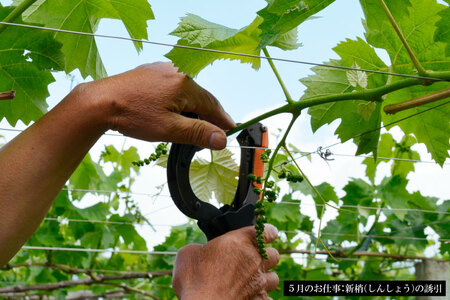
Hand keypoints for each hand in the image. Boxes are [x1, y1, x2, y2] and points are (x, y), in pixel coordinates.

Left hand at [85, 62, 234, 148]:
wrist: (100, 102)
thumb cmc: (133, 115)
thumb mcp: (169, 129)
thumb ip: (198, 132)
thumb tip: (221, 139)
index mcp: (185, 83)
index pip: (212, 104)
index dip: (222, 120)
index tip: (230, 131)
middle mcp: (177, 70)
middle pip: (201, 97)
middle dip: (207, 116)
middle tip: (212, 134)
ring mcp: (162, 69)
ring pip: (186, 92)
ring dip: (192, 108)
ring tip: (192, 126)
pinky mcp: (151, 72)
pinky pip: (173, 87)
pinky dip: (178, 100)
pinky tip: (173, 111)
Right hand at [172, 224, 279, 299]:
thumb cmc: (194, 279)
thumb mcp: (189, 253)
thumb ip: (201, 247)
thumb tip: (200, 251)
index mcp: (241, 241)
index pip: (268, 231)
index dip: (267, 233)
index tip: (262, 235)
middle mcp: (255, 260)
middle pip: (274, 255)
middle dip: (266, 256)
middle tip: (252, 259)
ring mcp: (259, 283)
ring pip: (274, 278)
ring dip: (265, 277)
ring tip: (252, 280)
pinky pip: (268, 298)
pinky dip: (260, 298)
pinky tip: (249, 297)